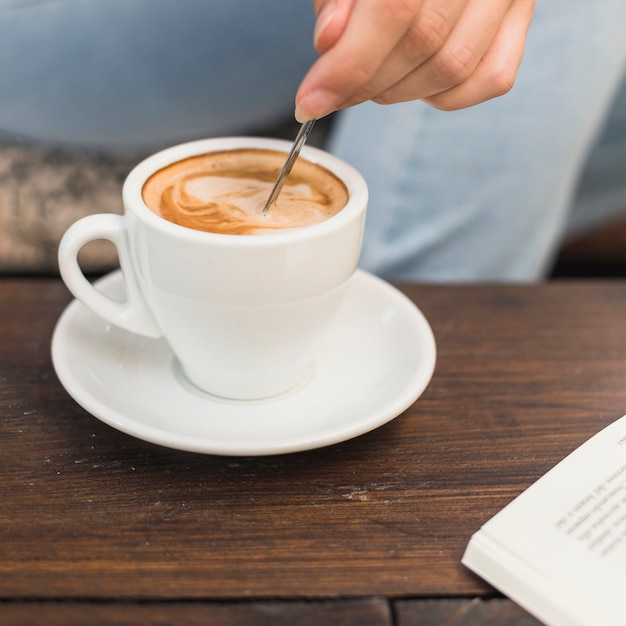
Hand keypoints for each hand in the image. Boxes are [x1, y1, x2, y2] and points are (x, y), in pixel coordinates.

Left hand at [295, 0, 534, 120]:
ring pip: (454, 67)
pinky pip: (490, 79)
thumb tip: (330, 43)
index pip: (393, 9)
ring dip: (398, 92)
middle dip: (365, 84)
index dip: (348, 66)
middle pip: (424, 43)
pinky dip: (445, 97)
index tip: (310, 102)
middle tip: (332, 93)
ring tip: (368, 81)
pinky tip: (413, 82)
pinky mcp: (522, 18)